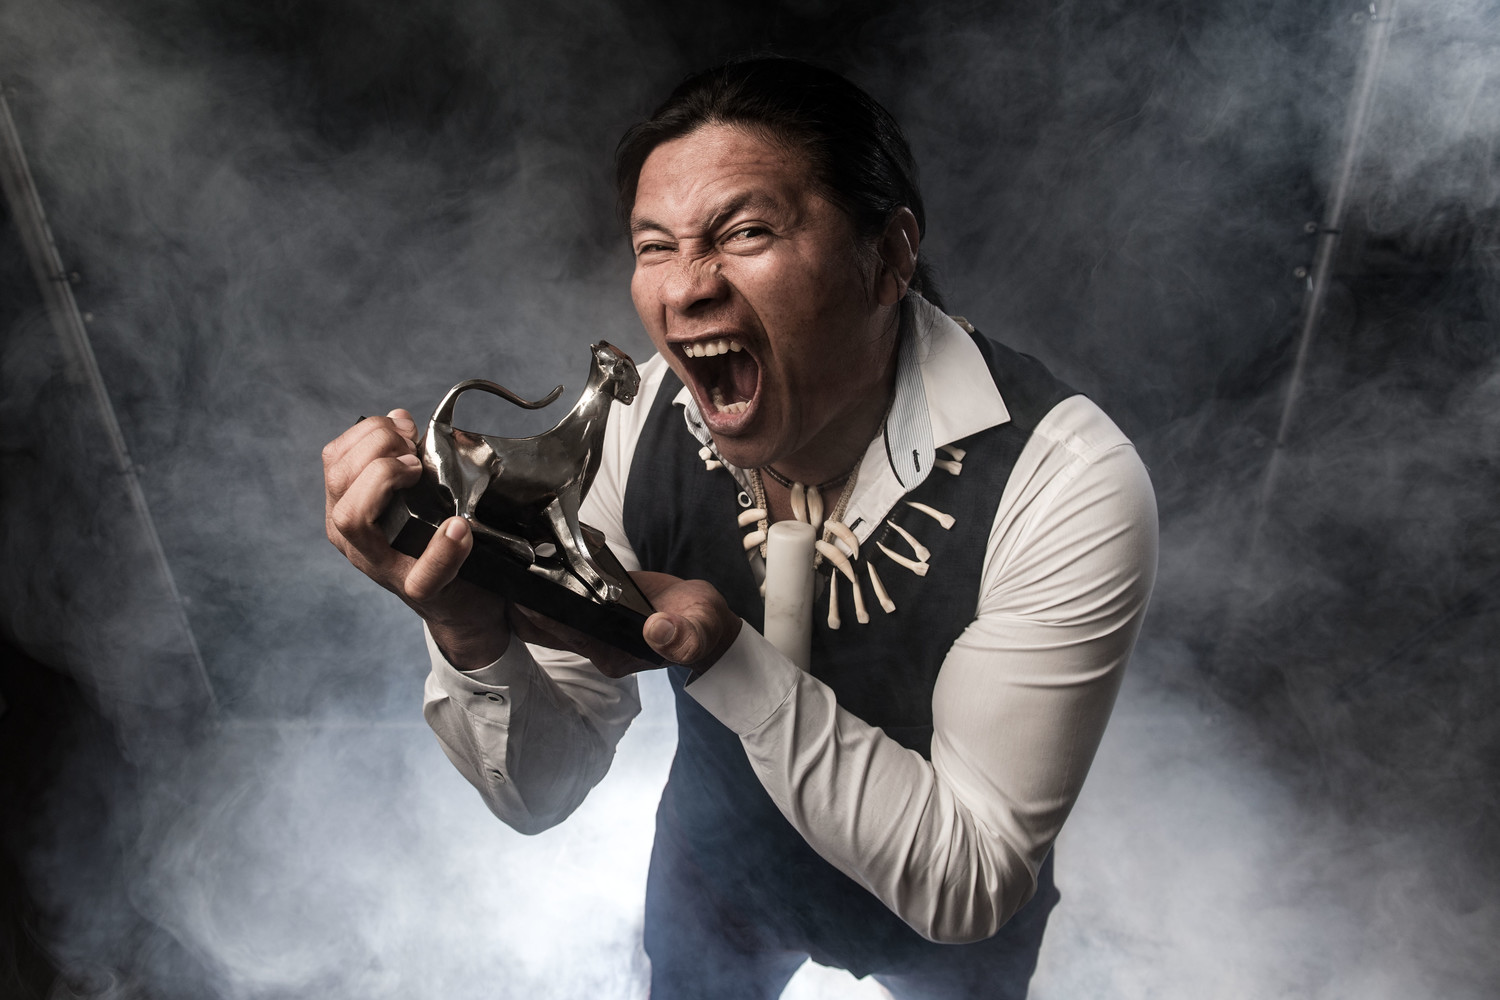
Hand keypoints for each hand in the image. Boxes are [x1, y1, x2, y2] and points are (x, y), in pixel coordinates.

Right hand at [322, 409, 508, 667]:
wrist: (463, 602)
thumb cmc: (435, 539)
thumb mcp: (416, 495)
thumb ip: (405, 458)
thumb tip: (400, 419)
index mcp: (349, 507)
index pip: (334, 459)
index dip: (367, 433)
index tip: (404, 428)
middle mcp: (353, 538)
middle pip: (338, 481)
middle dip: (376, 448)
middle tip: (413, 451)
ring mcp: (379, 565)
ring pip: (351, 518)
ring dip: (384, 479)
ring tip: (420, 473)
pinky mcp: (417, 590)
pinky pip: (422, 572)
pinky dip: (441, 548)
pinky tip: (459, 527)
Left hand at [507, 571, 741, 677]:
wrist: (705, 621)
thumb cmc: (704, 626)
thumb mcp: (701, 629)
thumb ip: (682, 635)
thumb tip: (657, 630)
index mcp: (616, 653)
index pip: (570, 634)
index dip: (545, 615)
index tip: (520, 593)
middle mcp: (599, 646)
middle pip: (552, 624)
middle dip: (528, 601)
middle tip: (501, 567)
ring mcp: (596, 631)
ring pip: (555, 612)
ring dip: (534, 591)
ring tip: (508, 558)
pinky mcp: (598, 611)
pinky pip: (567, 599)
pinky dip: (551, 582)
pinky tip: (536, 558)